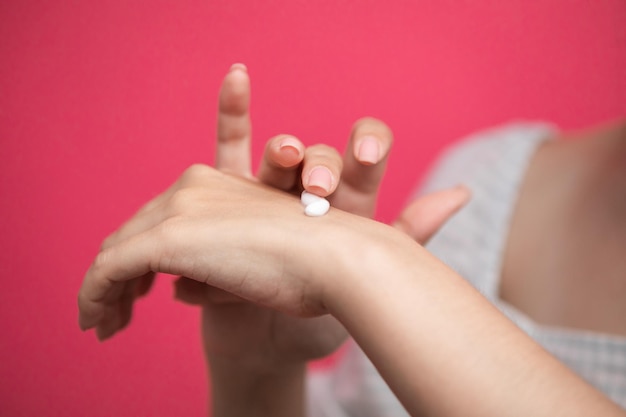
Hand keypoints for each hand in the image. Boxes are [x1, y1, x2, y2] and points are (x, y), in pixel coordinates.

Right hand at [173, 65, 470, 370]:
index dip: (368, 148)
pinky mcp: (228, 202)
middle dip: (321, 165)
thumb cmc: (322, 318)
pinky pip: (229, 151)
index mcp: (348, 211)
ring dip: (283, 150)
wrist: (266, 345)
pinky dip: (233, 113)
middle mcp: (309, 195)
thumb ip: (409, 236)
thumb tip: (462, 191)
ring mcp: (269, 196)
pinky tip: (237, 78)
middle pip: (320, 161)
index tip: (368, 154)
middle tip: (319, 188)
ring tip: (285, 154)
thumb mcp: (367, 285)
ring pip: (277, 159)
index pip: (363, 164)